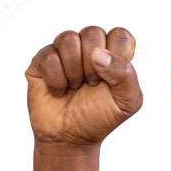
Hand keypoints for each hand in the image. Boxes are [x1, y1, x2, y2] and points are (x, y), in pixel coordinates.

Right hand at [26, 26, 142, 145]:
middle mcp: (90, 48)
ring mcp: (65, 52)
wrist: (71, 138)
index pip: (120, 34)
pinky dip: (56, 80)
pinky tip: (60, 91)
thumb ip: (126, 75)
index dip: (117, 55)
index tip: (112, 79)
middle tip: (93, 85)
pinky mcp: (42, 61)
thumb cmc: (101, 117)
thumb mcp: (127, 102)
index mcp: (114, 55)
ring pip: (68, 38)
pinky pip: (48, 56)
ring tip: (76, 87)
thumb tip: (97, 54)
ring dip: (74, 71)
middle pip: (93, 32)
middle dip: (94, 66)